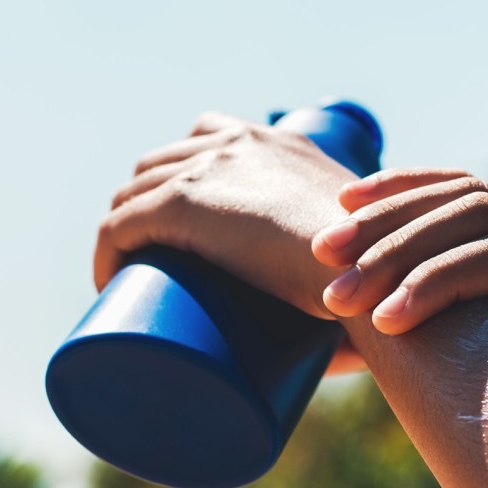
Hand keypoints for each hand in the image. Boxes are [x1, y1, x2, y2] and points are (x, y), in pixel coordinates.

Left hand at [94, 112, 354, 318]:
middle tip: (156, 259)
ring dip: (126, 226)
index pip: (212, 134)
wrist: (371, 268)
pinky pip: (119, 223)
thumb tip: (353, 352)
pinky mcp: (183, 203)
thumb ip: (354, 286)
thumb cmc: (380, 281)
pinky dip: (107, 251)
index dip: (188, 173)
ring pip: (136, 191)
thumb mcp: (362, 258)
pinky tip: (108, 279)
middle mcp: (241, 143)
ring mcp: (209, 168)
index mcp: (281, 145)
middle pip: (165, 159)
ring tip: (131, 273)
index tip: (185, 223)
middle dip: (149, 202)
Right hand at [310, 168, 487, 421]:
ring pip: (466, 192)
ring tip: (326, 248)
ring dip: (389, 216)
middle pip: (482, 216)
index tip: (383, 322)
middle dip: (401, 250)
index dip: (443, 280)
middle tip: (337, 292)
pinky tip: (353, 199)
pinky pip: (463, 187)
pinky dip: (407, 190)